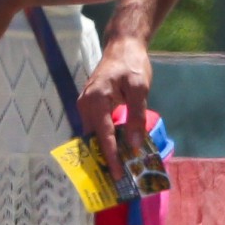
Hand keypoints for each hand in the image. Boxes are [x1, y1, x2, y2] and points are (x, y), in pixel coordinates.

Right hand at [78, 34, 151, 180]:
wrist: (123, 45)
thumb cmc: (132, 64)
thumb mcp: (139, 89)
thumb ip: (136, 116)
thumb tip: (133, 144)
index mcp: (96, 100)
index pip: (103, 135)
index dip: (111, 157)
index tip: (117, 174)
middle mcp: (85, 104)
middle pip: (93, 138)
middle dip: (104, 159)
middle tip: (117, 179)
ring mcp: (85, 104)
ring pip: (92, 134)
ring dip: (103, 150)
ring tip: (116, 169)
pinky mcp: (90, 105)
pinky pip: (95, 127)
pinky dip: (103, 139)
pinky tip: (114, 150)